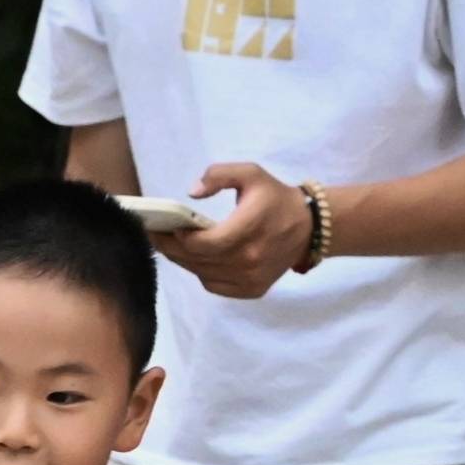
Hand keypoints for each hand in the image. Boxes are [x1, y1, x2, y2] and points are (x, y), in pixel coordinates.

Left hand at [164, 164, 315, 301]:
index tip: (164, 226)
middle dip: (172, 248)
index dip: (180, 238)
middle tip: (156, 235)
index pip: (205, 243)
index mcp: (250, 230)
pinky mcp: (252, 290)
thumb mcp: (251, 174)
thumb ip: (219, 175)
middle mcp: (250, 260)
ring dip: (184, 260)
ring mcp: (251, 279)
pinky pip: (214, 285)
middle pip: (198, 260)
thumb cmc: (275, 198)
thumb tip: (192, 192)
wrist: (309, 227)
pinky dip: (201, 272)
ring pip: (202, 274)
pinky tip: (195, 258)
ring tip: (171, 245)